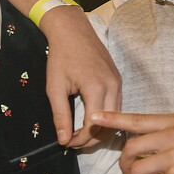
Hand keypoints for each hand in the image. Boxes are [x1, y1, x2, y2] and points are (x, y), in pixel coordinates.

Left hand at [41, 3, 120, 146]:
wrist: (73, 30)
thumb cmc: (61, 56)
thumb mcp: (55, 87)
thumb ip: (60, 115)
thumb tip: (63, 140)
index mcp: (97, 88)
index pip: (94, 126)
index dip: (80, 140)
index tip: (66, 143)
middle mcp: (113, 86)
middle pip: (109, 126)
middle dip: (91, 140)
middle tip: (73, 143)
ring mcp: (118, 83)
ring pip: (115, 118)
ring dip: (99, 130)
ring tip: (79, 135)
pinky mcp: (118, 80)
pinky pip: (116, 106)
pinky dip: (104, 118)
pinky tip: (89, 121)